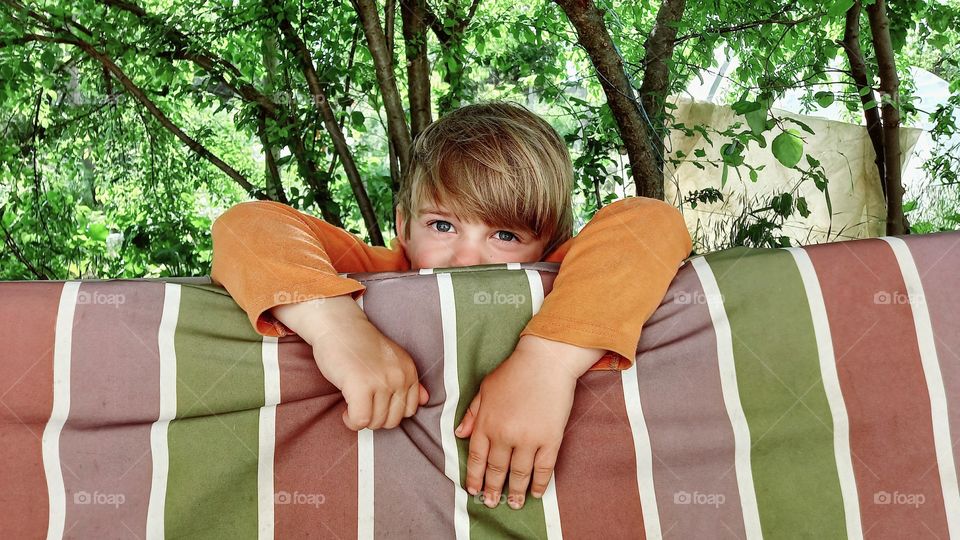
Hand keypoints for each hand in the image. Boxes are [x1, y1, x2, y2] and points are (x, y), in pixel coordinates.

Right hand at [272, 296, 428, 429]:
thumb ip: (408, 380)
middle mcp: (399, 377)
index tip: (375, 403)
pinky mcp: (360, 386)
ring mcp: (381, 381)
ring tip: (352, 404)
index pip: (409, 410)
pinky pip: (360, 421)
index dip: (389, 412)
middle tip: (361, 405)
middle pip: (392, 421)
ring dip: (361, 419)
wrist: (338, 325)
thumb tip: (425, 399)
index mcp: (409, 370)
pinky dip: (351, 421)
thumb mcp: (391, 359)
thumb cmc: (360, 343)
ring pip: (376, 423)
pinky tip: (346, 410)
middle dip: (375, 419)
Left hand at [454, 335, 604, 509]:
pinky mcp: (550, 439)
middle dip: (493, 489)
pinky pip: (543, 469)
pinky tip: (537, 493)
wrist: (546, 361)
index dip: (475, 476)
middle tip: (492, 503)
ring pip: (519, 474)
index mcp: (486, 423)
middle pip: (496, 470)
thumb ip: (472, 413)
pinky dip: (540, 484)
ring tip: (513, 504)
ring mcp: (528, 439)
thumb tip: (459, 434)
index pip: (476, 457)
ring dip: (515, 492)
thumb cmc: (514, 372)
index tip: (474, 490)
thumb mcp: (485, 388)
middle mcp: (504, 434)